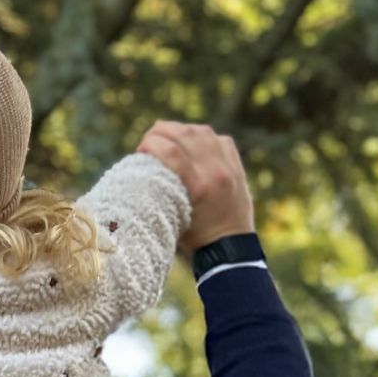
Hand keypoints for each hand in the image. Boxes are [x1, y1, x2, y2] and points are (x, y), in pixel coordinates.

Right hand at [135, 120, 254, 253]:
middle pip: (184, 134)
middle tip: (149, 139)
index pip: (170, 150)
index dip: (150, 143)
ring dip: (181, 130)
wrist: (232, 247)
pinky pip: (219, 138)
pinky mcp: (237, 166)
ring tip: (167, 137)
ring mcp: (229, 166)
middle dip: (161, 131)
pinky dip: (203, 137)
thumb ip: (161, 191)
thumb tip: (143, 167)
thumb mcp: (173, 217)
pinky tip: (192, 144)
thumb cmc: (196, 238)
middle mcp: (216, 171)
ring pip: (202, 131)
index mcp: (199, 186)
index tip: (140, 149)